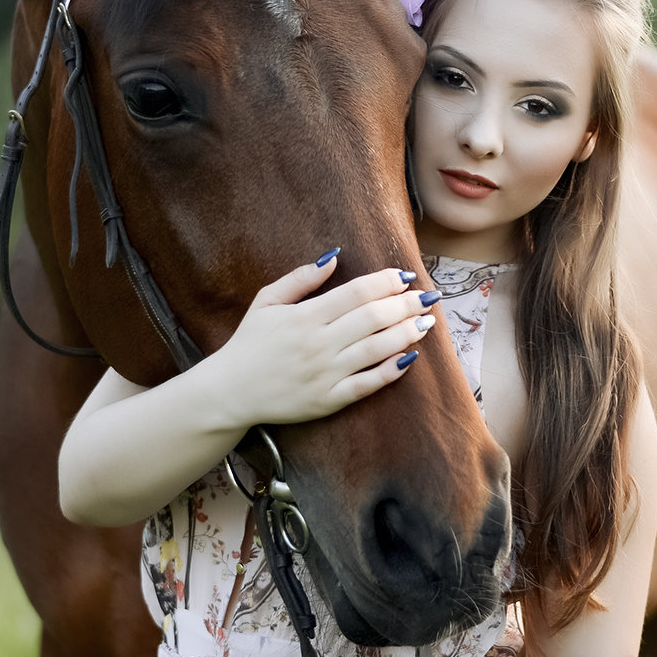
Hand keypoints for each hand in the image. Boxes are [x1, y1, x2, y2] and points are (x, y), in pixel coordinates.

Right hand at [201, 248, 440, 428]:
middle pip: (374, 318)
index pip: (357, 292)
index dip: (386, 282)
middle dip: (406, 305)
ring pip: (378, 350)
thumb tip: (334, 256)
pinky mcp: (329, 400)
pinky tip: (409, 358)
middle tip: (427, 297)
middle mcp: (319, 343)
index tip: (405, 277)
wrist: (230, 391)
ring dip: (407, 334)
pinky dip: (391, 371)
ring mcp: (326, 374)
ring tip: (425, 323)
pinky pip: (368, 384)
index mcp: (305, 316)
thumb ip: (300, 278)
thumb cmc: (249, 343)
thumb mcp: (266, 301)